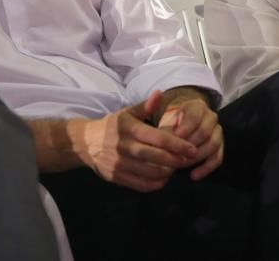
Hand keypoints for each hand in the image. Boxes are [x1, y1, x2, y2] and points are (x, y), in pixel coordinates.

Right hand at [81, 91, 197, 192]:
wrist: (86, 142)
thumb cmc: (112, 126)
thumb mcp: (127, 113)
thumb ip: (145, 106)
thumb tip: (160, 93)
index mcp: (130, 129)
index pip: (159, 139)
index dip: (178, 145)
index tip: (192, 149)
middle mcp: (125, 147)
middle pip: (157, 157)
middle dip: (176, 160)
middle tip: (188, 160)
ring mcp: (120, 164)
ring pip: (151, 173)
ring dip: (168, 173)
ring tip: (176, 168)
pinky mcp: (117, 177)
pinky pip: (141, 185)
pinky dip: (156, 184)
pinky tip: (162, 178)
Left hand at [157, 94, 223, 180]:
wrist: (184, 121)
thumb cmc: (174, 121)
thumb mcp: (168, 118)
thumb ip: (167, 127)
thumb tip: (164, 144)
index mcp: (197, 106)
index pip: (194, 118)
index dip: (184, 130)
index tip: (174, 140)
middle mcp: (211, 116)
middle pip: (204, 132)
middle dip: (190, 146)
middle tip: (176, 156)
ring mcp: (218, 131)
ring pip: (213, 145)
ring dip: (197, 157)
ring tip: (183, 166)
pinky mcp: (221, 145)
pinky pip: (218, 157)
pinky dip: (206, 168)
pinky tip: (194, 176)